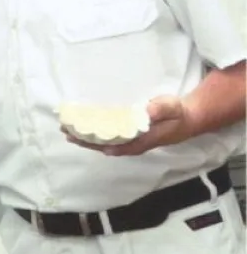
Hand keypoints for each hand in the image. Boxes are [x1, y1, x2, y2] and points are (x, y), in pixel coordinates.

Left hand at [64, 96, 193, 156]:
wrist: (188, 119)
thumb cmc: (178, 113)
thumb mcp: (171, 107)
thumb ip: (159, 109)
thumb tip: (144, 113)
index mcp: (140, 140)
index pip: (112, 145)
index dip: (94, 142)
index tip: (77, 137)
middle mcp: (132, 144)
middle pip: (103, 145)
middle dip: (83, 139)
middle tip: (65, 131)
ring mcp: (130, 141)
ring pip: (103, 142)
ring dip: (86, 137)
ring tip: (68, 130)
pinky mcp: (129, 135)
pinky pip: (108, 137)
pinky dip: (95, 133)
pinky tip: (83, 128)